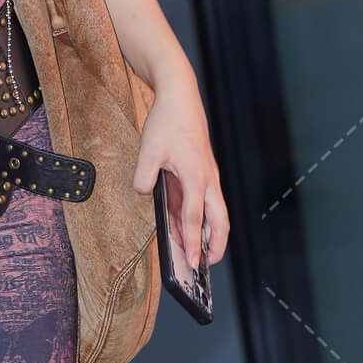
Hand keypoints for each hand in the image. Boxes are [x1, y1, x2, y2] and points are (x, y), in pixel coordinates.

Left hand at [133, 75, 228, 274]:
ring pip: (214, 212)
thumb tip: (144, 193)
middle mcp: (207, 179)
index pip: (194, 217)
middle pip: (219, 220)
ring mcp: (207, 176)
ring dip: (207, 233)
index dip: (192, 241)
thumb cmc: (168, 121)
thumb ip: (144, 177)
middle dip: (215, 245)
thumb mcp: (148, 150)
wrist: (180, 97)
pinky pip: (202, 201)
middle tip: (207, 265)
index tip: (192, 261)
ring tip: (196, 253)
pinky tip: (182, 226)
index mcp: (196, 176)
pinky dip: (196, 217)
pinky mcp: (202, 172)